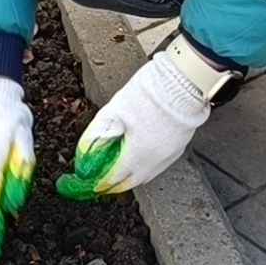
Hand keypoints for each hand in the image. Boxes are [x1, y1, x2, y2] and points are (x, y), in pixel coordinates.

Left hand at [56, 50, 207, 200]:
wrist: (181, 81)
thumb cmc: (149, 93)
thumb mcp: (114, 111)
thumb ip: (97, 134)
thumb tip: (85, 151)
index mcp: (138, 154)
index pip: (115, 178)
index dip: (101, 182)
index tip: (93, 183)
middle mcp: (156, 160)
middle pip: (132, 181)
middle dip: (116, 183)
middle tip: (104, 181)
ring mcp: (170, 154)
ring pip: (148, 175)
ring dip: (133, 175)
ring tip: (120, 170)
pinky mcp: (179, 146)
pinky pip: (160, 164)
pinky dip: (147, 164)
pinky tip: (141, 156)